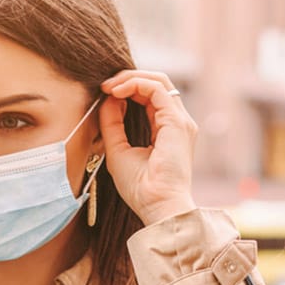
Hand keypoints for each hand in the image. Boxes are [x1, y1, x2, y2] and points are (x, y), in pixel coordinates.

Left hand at [97, 70, 197, 225]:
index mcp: (166, 130)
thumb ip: (113, 124)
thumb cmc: (140, 188)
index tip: (104, 93)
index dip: (127, 89)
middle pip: (156, 83)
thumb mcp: (118, 149)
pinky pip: (157, 89)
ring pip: (158, 80)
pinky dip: (135, 84)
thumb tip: (107, 99)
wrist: (157, 206)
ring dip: (130, 78)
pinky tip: (117, 92)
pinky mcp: (177, 121)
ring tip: (109, 87)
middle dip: (128, 78)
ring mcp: (179, 120)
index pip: (149, 96)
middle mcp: (177, 122)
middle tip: (105, 85)